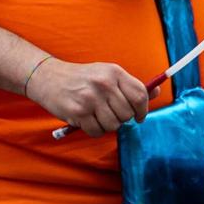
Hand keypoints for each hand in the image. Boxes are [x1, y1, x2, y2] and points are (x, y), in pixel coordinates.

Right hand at [26, 57, 150, 136]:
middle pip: (127, 114)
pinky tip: (86, 121)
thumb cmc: (80, 78)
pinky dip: (94, 131)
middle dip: (120, 119)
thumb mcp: (106, 74)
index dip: (143, 110)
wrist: (47, 77)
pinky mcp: (78, 112)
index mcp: (114, 72)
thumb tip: (157, 91)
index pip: (140, 95)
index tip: (138, 117)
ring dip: (106, 126)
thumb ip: (129, 85)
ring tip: (96, 116)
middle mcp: (104, 84)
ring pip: (113, 125)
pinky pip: (97, 131)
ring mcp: (91, 98)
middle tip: (109, 114)